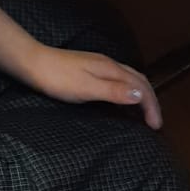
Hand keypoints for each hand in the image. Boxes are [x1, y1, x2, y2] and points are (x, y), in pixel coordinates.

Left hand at [21, 44, 162, 128]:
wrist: (33, 64)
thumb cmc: (58, 78)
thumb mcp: (87, 88)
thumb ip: (114, 91)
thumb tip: (142, 94)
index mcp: (111, 68)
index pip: (141, 86)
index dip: (152, 106)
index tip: (156, 126)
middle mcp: (109, 64)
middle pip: (139, 80)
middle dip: (151, 100)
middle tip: (155, 122)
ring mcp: (99, 65)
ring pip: (129, 79)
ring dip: (140, 95)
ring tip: (144, 113)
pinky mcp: (90, 69)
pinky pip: (118, 80)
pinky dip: (128, 92)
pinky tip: (121, 101)